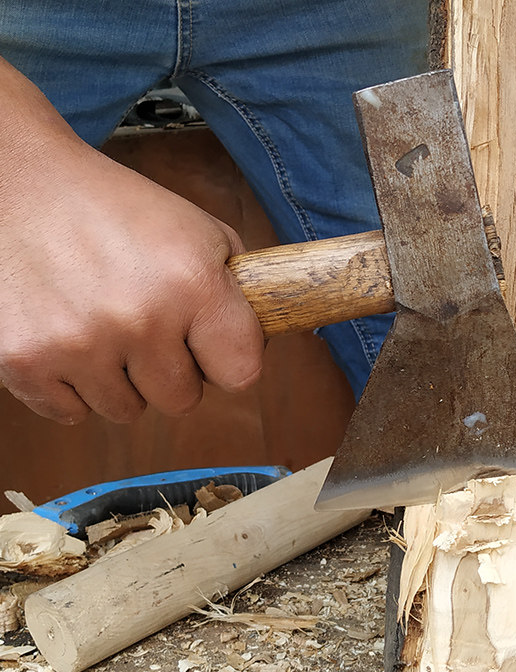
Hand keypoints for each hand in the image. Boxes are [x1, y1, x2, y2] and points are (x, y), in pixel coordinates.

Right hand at [1, 61, 264, 423]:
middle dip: (172, 370)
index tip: (211, 346)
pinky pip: (72, 413)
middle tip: (148, 327)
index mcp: (191, 283)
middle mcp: (138, 319)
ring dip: (122, 380)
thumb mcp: (199, 230)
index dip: (228, 360)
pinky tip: (69, 338)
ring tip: (105, 326)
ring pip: (127, 410)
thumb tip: (260, 343)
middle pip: (183, 400)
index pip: (242, 374)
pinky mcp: (24, 362)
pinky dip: (73, 386)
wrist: (20, 181)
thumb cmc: (116, 207)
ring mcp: (77, 345)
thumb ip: (239, 288)